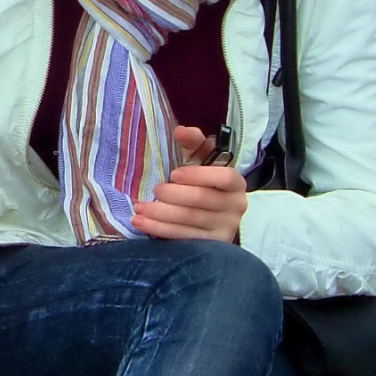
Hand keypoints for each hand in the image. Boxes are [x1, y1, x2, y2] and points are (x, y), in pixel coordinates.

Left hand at [130, 125, 246, 243]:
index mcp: (236, 183)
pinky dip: (159, 229)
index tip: (174, 174)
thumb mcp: (201, 159)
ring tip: (139, 207)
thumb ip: (194, 142)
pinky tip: (140, 222)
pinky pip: (182, 237)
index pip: (223, 178)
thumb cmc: (203, 181)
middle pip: (202, 200)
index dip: (198, 176)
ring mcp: (225, 228)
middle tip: (154, 189)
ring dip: (160, 213)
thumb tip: (180, 131)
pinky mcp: (211, 245)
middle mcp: (236, 206)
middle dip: (174, 195)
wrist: (213, 214)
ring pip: (189, 219)